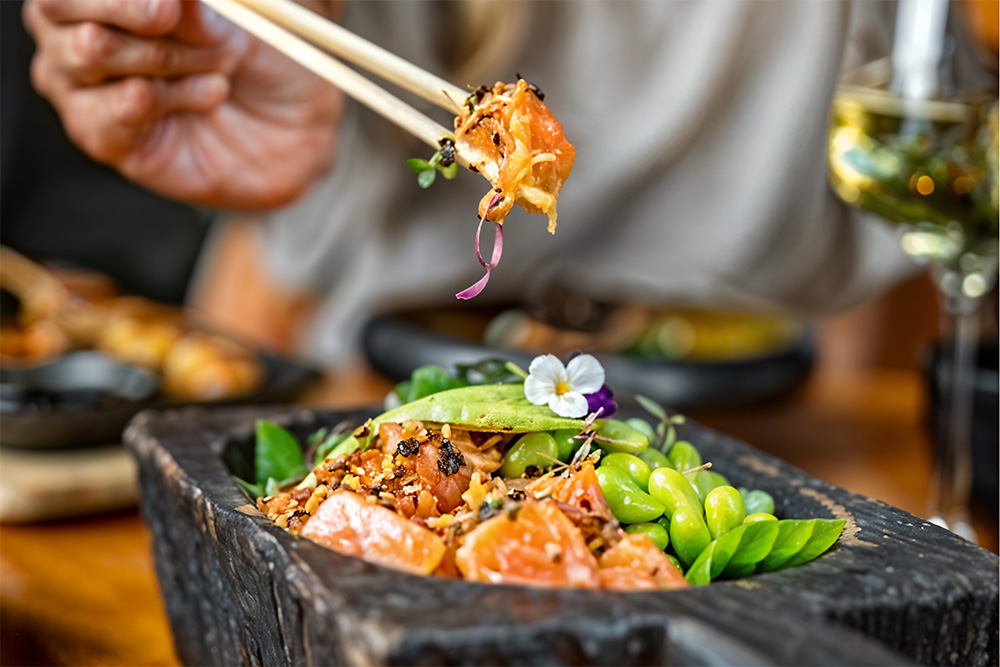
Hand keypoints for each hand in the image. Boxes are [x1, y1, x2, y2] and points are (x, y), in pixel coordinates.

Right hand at [23, 0, 344, 208]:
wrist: (297, 127)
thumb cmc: (265, 55)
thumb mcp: (239, 16)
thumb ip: (195, 3)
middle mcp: (74, 31)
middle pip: (56, 6)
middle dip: (122, 6)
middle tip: (168, 13)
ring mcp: (82, 88)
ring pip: (86, 53)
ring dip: (162, 55)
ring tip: (219, 65)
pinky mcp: (106, 138)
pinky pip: (109, 113)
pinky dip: (166, 98)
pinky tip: (211, 93)